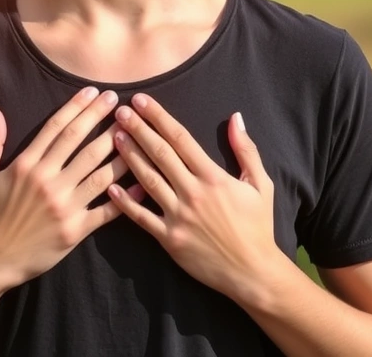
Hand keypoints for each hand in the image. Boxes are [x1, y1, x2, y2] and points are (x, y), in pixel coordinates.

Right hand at [0, 87, 138, 292]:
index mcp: (26, 165)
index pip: (56, 128)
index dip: (77, 107)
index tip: (93, 92)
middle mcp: (48, 181)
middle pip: (81, 142)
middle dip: (102, 118)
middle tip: (120, 101)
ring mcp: (64, 205)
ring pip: (100, 172)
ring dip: (120, 151)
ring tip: (137, 134)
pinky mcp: (76, 229)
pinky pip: (106, 210)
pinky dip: (126, 197)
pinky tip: (142, 182)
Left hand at [108, 93, 279, 302]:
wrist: (253, 271)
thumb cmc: (258, 227)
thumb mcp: (261, 185)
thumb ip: (246, 150)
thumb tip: (236, 118)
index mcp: (213, 177)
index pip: (180, 138)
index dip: (159, 117)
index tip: (142, 101)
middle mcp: (193, 193)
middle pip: (159, 154)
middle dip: (138, 130)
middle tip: (119, 112)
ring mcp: (179, 216)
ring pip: (147, 180)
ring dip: (129, 157)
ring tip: (113, 138)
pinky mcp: (169, 239)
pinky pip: (142, 217)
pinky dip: (124, 202)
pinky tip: (110, 187)